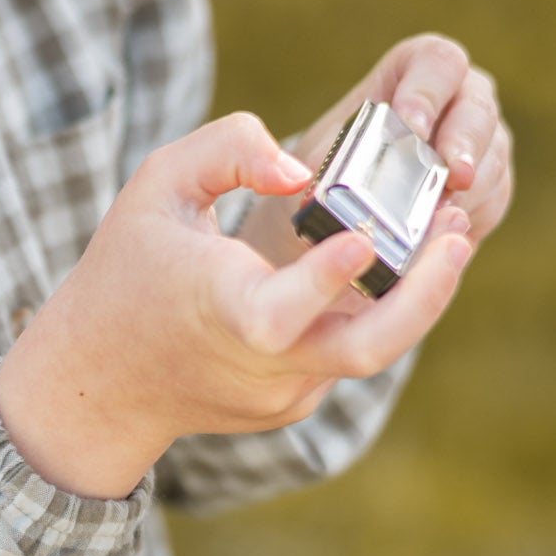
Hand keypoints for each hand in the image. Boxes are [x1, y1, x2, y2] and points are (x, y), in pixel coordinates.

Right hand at [0, 111, 473, 500]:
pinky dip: (364, 314)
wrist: (96, 383)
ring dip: (412, 296)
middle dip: (426, 293)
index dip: (325, 279)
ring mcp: (281, 393)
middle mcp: (258, 363)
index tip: (363, 239)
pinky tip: (377, 274)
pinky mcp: (291, 407)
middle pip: (364, 349)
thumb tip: (303, 169)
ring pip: (367, 348)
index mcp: (218, 309)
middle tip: (459, 234)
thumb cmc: (126, 270)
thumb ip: (230, 149)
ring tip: (444, 239)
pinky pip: (341, 356)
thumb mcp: (156, 184)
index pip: (279, 310)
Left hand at [241, 33, 513, 272]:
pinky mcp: (488, 188)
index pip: (437, 61)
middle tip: (450, 176)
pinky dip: (471, 216)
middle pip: (479, 108)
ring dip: (471, 186)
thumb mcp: (314, 155)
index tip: (410, 126)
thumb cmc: (322, 173)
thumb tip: (300, 176)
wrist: (333, 218)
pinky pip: (493, 198)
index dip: (428, 90)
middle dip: (465, 143)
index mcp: (414, 73)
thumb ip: (317, 154)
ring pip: (492, 157)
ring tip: (441, 213)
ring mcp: (479, 144)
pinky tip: (445, 233)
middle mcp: (458, 101)